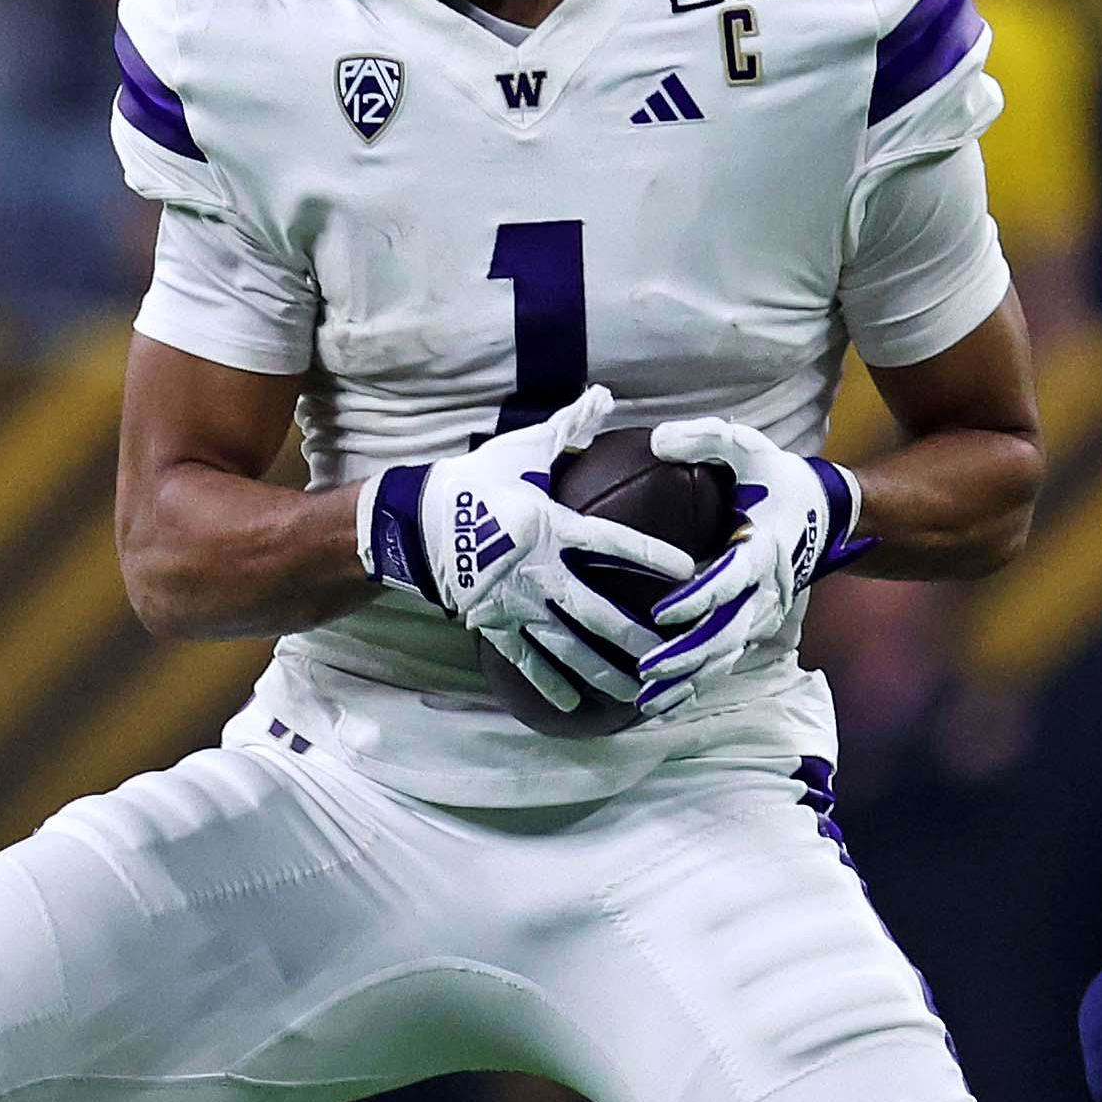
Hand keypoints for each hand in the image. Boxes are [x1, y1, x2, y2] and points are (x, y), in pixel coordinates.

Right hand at [359, 386, 697, 713]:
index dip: (649, 554)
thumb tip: (604, 393)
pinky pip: (524, 659)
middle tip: (672, 655)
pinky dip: (548, 683)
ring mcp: (514, 601)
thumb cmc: (477, 481)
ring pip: (565, 644)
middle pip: (595, 609)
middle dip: (634, 635)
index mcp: (551, 526)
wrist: (413, 521)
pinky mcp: (493, 621)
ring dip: (601, 670)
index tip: (688, 568)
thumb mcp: (523, 450)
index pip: (611, 542)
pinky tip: (574, 708)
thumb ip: (569, 426)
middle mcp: (537, 570)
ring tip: (636, 692)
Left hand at [632, 417, 859, 712]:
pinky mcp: (755, 625)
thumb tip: (656, 440)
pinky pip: (725, 660)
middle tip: (647, 671)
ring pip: (726, 655)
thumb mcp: (748, 446)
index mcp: (763, 549)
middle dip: (687, 655)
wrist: (827, 515)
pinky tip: (662, 702)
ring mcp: (763, 612)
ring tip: (647, 700)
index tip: (662, 613)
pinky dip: (696, 683)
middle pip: (727, 632)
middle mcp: (766, 589)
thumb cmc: (777, 478)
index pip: (729, 579)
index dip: (698, 598)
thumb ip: (706, 438)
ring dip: (688, 680)